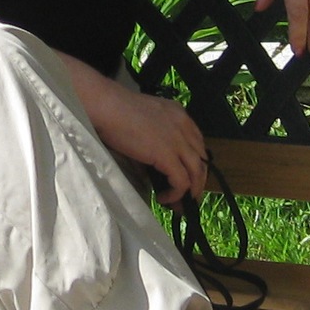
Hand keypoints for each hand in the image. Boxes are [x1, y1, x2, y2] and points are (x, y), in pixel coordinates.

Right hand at [74, 71, 209, 205]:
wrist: (107, 106)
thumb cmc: (116, 110)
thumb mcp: (144, 120)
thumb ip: (153, 139)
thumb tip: (150, 168)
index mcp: (179, 114)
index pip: (197, 143)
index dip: (194, 163)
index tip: (186, 176)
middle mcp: (184, 126)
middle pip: (202, 159)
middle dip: (197, 180)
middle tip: (187, 196)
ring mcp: (178, 141)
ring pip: (197, 172)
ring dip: (191, 191)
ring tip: (180, 204)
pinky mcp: (167, 155)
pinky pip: (181, 181)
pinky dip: (176, 194)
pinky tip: (164, 199)